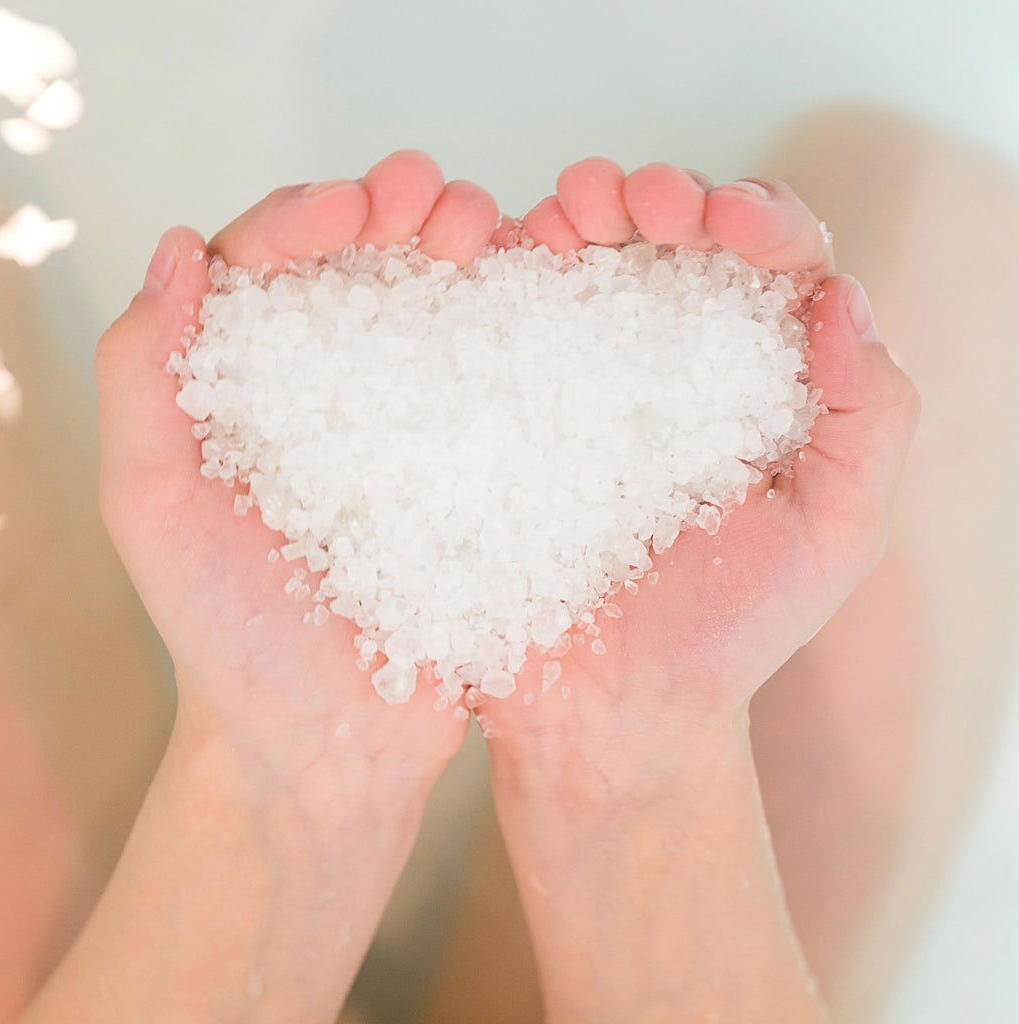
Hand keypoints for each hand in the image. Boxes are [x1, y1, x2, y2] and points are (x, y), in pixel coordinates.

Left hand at [95, 150, 501, 780]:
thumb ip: (145, 379)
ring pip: (446, 313)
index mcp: (252, 389)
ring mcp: (416, 434)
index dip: (311, 218)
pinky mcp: (479, 477)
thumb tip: (174, 248)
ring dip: (474, 255)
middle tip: (442, 200)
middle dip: (406, 213)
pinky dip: (527, 332)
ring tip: (496, 233)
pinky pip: (506, 389)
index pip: (274, 267)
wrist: (325, 743)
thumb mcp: (153, 503)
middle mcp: (336, 396)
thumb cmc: (226, 635)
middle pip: (371, 271)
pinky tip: (550, 297)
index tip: (358, 208)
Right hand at [483, 160, 919, 793]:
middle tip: (625, 199)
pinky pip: (501, 327)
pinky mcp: (508, 417)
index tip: (723, 226)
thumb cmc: (726, 635)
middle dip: (655, 200)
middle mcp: (673, 370)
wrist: (608, 715)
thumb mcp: (835, 536)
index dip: (754, 223)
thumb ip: (870, 422)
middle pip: (672, 247)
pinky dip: (497, 275)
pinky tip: (492, 258)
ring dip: (574, 216)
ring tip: (561, 215)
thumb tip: (841, 298)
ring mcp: (581, 389)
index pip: (770, 268)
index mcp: (759, 386)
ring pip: (584, 266)